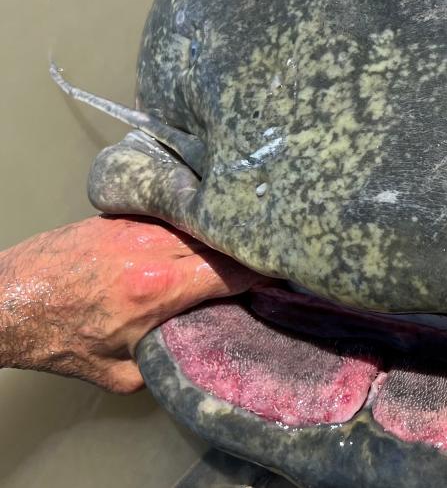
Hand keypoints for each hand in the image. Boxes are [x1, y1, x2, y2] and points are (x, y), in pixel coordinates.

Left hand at [0, 216, 268, 392]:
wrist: (4, 303)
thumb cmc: (58, 340)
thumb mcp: (119, 374)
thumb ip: (165, 361)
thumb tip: (194, 352)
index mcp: (157, 290)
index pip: (230, 272)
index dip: (260, 274)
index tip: (277, 277)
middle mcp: (151, 251)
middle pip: (220, 241)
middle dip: (246, 250)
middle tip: (265, 259)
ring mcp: (135, 228)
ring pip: (197, 223)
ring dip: (219, 235)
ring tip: (236, 244)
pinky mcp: (119, 217)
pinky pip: (170, 216)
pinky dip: (190, 225)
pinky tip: (199, 232)